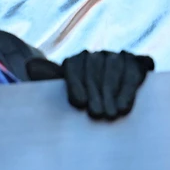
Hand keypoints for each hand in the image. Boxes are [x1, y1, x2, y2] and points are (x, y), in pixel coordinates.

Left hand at [26, 51, 154, 120]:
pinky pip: (135, 71)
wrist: (113, 103)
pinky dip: (130, 88)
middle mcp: (98, 54)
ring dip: (114, 91)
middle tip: (97, 114)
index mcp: (77, 59)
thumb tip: (30, 66)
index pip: (73, 65)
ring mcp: (119, 56)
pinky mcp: (139, 63)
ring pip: (115, 67)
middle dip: (97, 92)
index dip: (76, 84)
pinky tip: (126, 105)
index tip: (79, 104)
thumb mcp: (63, 93)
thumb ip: (49, 79)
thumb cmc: (82, 102)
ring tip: (112, 114)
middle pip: (95, 67)